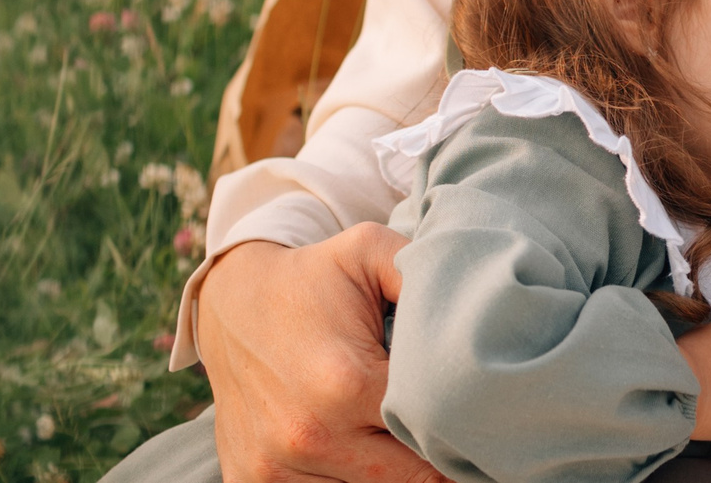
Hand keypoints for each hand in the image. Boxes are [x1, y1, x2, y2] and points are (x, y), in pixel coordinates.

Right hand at [194, 225, 446, 482]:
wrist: (229, 302)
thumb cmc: (313, 280)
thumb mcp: (368, 252)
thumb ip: (424, 272)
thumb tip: (481, 308)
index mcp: (346, 382)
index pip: (435, 431)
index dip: (461, 425)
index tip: (471, 412)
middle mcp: (309, 435)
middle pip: (413, 479)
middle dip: (434, 456)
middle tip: (440, 428)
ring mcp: (276, 468)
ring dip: (390, 472)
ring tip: (390, 433)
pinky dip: (345, 480)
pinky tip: (354, 446)